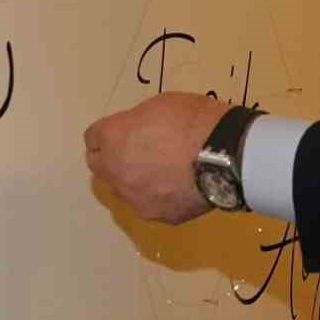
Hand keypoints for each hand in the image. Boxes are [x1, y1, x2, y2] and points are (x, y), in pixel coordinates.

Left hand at [84, 92, 227, 223]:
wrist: (227, 154)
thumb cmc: (195, 120)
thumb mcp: (161, 104)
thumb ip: (138, 122)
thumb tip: (137, 134)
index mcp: (112, 138)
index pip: (93, 137)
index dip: (111, 132)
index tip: (127, 131)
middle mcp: (114, 171)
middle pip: (99, 167)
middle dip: (113, 159)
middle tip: (140, 152)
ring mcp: (135, 197)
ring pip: (123, 190)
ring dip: (135, 180)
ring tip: (165, 172)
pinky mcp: (157, 215)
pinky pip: (151, 205)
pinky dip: (160, 197)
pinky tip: (181, 187)